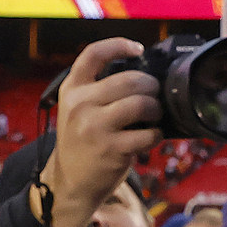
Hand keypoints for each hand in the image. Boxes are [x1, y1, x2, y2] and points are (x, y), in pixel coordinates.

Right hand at [44, 39, 159, 226]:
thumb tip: (141, 71)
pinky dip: (156, 135)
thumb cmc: (81, 140)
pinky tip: (150, 137)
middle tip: (153, 94)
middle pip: (130, 79)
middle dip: (151, 85)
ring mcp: (95, 127)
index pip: (93, 54)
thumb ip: (98, 88)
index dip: (119, 45)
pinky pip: (148, 133)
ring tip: (154, 115)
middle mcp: (80, 104)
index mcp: (72, 89)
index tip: (138, 49)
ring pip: (141, 103)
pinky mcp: (111, 149)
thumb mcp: (76, 108)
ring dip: (156, 108)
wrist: (70, 181)